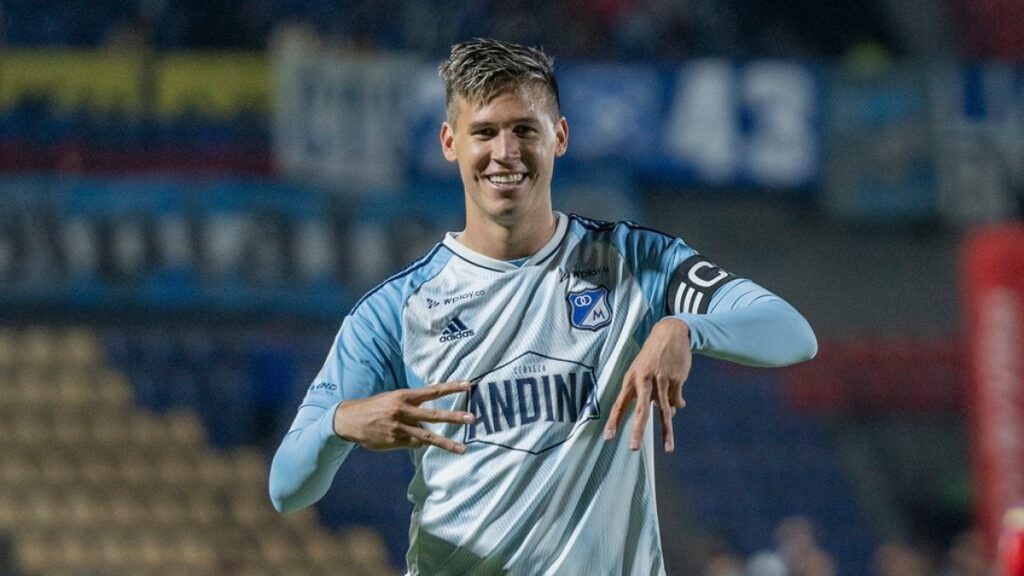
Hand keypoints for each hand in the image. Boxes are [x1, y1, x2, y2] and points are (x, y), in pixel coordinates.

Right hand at [333, 380, 474, 453]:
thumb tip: (430, 417)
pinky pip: (414, 444)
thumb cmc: (375, 408)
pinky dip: (420, 443)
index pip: (432, 390)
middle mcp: (403, 410)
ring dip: (446, 442)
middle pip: (434, 414)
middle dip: (454, 416)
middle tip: (471, 418)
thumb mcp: (392, 399)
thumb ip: (412, 406)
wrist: (349, 420)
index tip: (468, 385)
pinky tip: (419, 442)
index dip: (451, 387)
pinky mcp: (395, 441)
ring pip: (428, 436)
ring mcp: (400, 428)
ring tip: (462, 448)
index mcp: (404, 396)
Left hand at [603, 317, 690, 451]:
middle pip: (641, 410)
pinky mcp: (677, 379)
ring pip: (665, 410)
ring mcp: (662, 380)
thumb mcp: (643, 369)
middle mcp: (645, 380)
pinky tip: (680, 402)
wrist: (670, 333)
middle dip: (637, 430)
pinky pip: (677, 400)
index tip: (608, 437)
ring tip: (668, 448)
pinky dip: (678, 403)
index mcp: (631, 378)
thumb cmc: (653, 354)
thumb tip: (668, 412)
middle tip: (633, 448)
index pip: (619, 403)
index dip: (614, 420)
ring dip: (666, 431)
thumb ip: (649, 393)